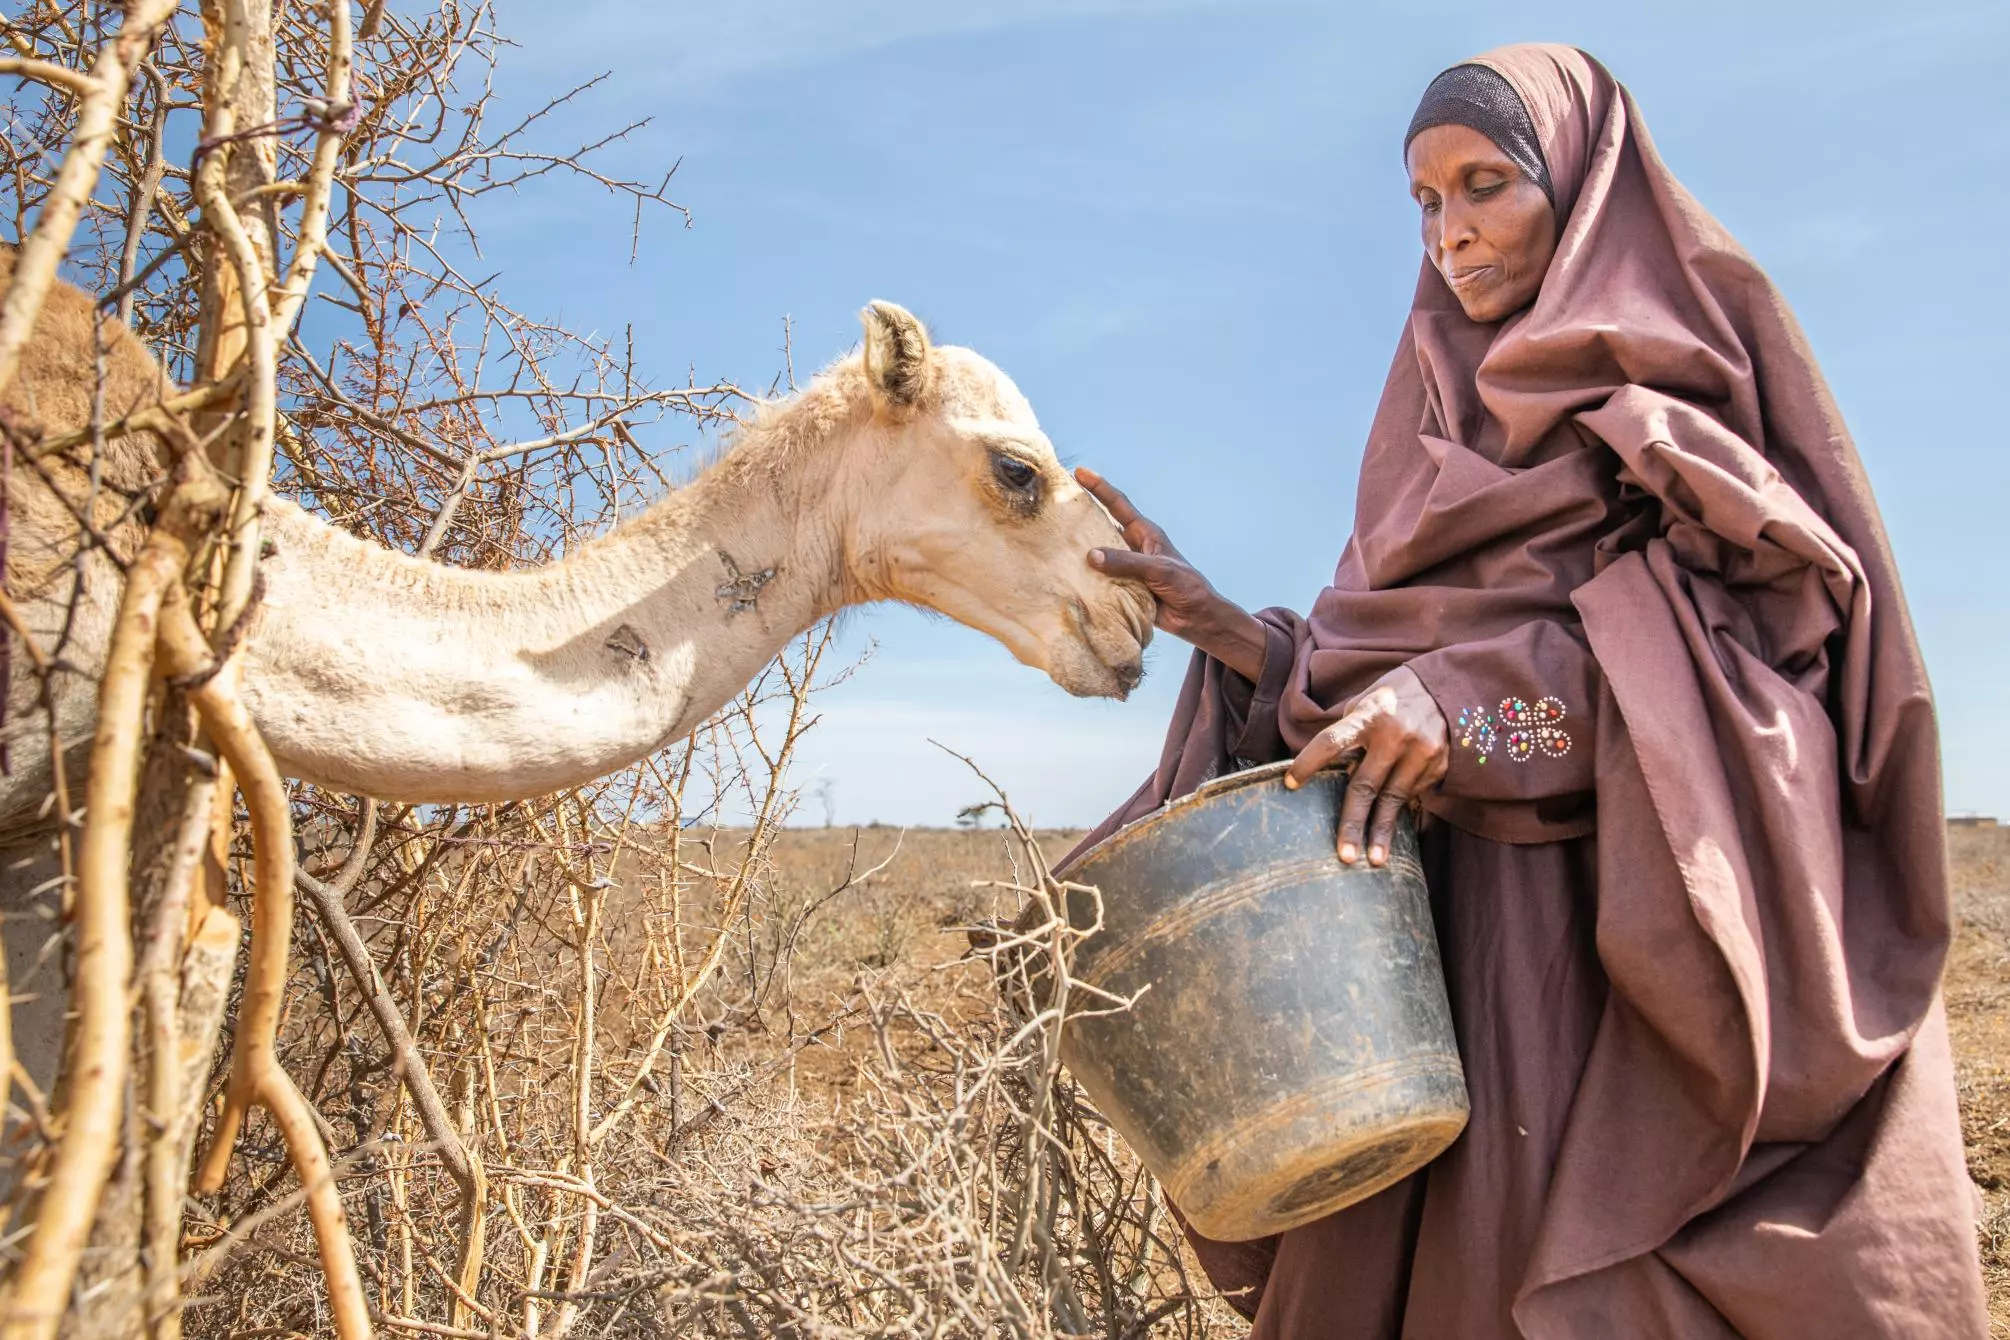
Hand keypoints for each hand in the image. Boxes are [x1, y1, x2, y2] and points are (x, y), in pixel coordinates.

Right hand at [1076, 467, 1265, 679]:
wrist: (1195, 616)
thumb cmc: (1185, 585)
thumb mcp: (1158, 569)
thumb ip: (1126, 562)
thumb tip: (1091, 555)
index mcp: (1144, 533)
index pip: (1118, 504)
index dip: (1099, 487)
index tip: (1080, 472)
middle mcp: (1132, 546)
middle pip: (1102, 526)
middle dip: (1081, 516)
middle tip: (1056, 507)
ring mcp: (1126, 566)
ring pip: (1098, 554)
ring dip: (1080, 550)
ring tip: (1053, 543)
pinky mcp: (1122, 587)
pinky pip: (1099, 579)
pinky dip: (1085, 578)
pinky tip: (1066, 578)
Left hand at [1285, 666, 1448, 867]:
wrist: (1450, 688)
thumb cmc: (1396, 697)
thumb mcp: (1368, 701)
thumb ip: (1348, 730)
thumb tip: (1321, 762)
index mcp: (1369, 715)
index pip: (1331, 742)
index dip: (1309, 763)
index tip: (1290, 783)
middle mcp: (1395, 735)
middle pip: (1366, 785)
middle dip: (1353, 822)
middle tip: (1344, 856)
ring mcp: (1420, 752)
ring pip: (1394, 800)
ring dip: (1381, 832)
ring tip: (1372, 860)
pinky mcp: (1438, 765)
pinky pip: (1412, 796)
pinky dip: (1399, 814)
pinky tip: (1390, 834)